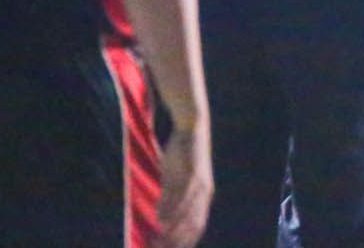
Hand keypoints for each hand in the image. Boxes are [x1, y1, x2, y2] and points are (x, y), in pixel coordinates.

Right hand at [156, 122, 212, 247]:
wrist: (192, 127)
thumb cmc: (182, 155)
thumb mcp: (175, 180)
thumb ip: (169, 199)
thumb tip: (161, 219)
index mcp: (204, 196)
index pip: (197, 226)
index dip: (185, 241)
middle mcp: (204, 193)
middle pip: (193, 225)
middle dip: (177, 241)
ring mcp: (199, 184)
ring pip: (187, 214)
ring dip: (172, 230)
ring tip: (159, 242)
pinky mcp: (192, 174)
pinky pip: (181, 197)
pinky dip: (172, 211)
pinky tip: (161, 220)